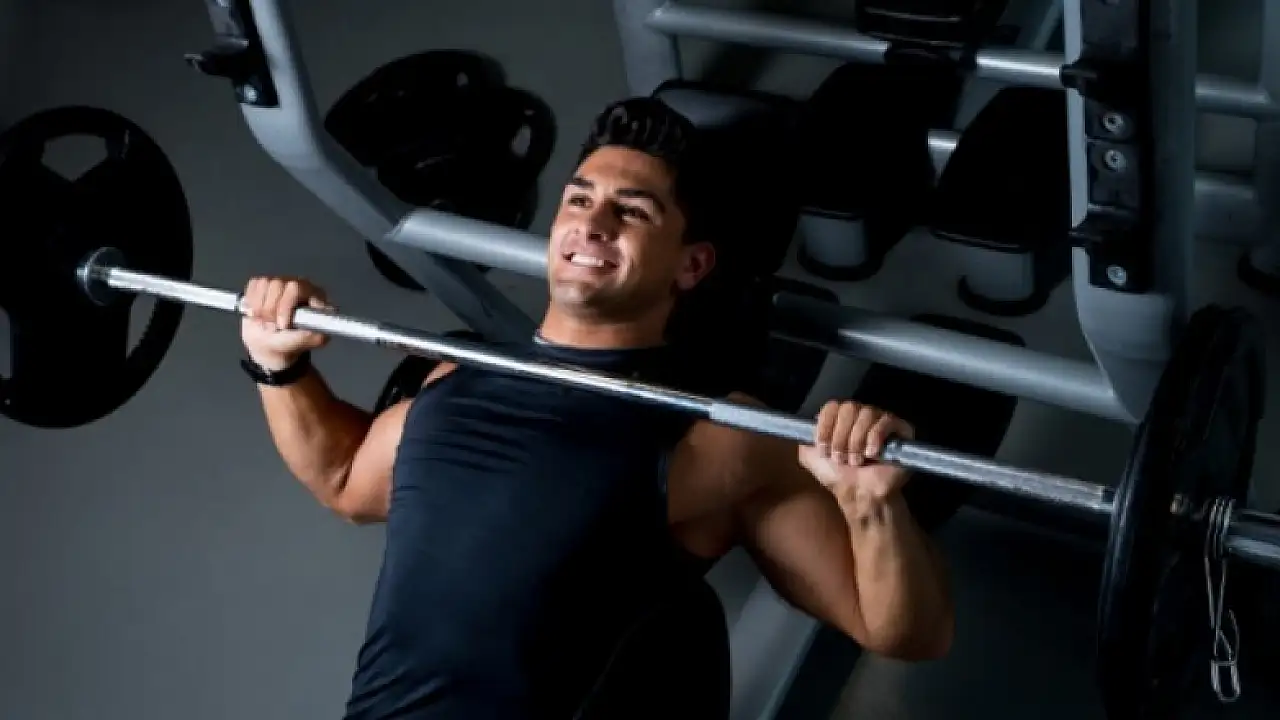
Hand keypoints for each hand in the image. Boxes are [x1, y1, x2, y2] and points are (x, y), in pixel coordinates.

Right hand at [239, 276, 332, 369]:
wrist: (270, 344)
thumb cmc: (290, 342)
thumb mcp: (304, 343)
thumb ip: (311, 337)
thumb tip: (317, 329)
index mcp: (315, 296)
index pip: (298, 289)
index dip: (285, 307)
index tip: (282, 326)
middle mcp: (300, 285)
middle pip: (279, 284)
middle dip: (270, 309)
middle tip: (271, 327)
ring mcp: (283, 282)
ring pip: (266, 283)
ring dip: (261, 308)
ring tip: (265, 323)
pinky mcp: (266, 283)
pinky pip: (255, 284)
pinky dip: (252, 301)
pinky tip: (257, 314)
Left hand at [799, 400, 914, 506]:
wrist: (860, 494)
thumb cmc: (838, 476)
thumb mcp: (811, 457)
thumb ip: (805, 438)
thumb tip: (806, 426)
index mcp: (841, 419)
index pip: (832, 406)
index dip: (825, 425)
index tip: (823, 448)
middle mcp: (861, 416)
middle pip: (849, 407)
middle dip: (841, 436)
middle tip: (840, 458)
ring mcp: (881, 421)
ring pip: (867, 413)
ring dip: (856, 441)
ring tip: (856, 461)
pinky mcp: (900, 430)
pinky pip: (886, 421)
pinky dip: (875, 437)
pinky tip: (872, 454)